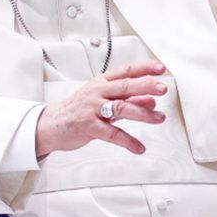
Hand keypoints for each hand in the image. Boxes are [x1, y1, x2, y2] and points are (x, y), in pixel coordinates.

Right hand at [34, 62, 167, 156]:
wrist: (52, 124)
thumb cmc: (79, 110)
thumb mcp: (104, 101)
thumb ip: (129, 100)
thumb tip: (152, 101)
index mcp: (102, 82)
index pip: (126, 71)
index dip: (144, 68)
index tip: (160, 68)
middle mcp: (97, 92)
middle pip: (125, 86)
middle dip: (146, 86)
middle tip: (163, 88)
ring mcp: (92, 109)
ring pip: (121, 108)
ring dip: (143, 114)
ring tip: (159, 118)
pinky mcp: (89, 126)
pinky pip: (112, 134)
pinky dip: (128, 141)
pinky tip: (139, 147)